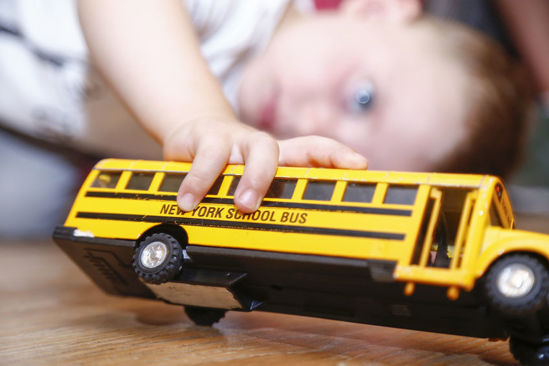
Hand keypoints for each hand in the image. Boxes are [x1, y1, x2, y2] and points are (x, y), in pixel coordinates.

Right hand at [164, 116, 367, 212]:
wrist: (191, 135)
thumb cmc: (229, 164)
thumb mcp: (248, 181)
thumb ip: (266, 202)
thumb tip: (288, 241)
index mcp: (277, 158)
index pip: (313, 148)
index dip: (337, 154)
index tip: (358, 165)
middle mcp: (259, 147)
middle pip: (283, 150)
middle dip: (288, 175)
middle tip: (281, 205)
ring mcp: (236, 140)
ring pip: (253, 149)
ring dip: (250, 177)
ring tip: (241, 205)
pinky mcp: (205, 137)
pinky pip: (207, 158)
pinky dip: (198, 181)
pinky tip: (189, 201)